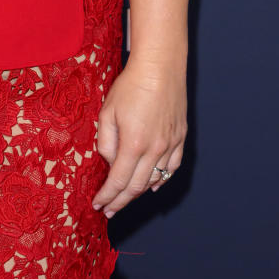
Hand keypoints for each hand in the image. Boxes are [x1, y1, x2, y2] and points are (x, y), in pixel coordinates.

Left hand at [92, 55, 186, 217]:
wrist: (160, 67)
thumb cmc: (131, 86)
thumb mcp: (107, 111)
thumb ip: (105, 141)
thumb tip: (109, 161)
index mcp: (134, 144)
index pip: (118, 181)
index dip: (107, 197)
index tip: (98, 205)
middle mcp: (155, 150)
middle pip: (136, 186)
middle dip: (120, 202)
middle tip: (109, 211)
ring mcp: (170, 145)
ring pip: (155, 180)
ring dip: (138, 193)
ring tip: (125, 199)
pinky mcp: (180, 138)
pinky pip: (172, 167)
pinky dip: (162, 180)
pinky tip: (153, 185)